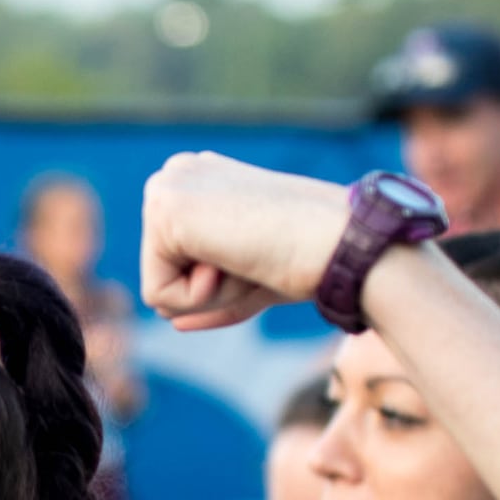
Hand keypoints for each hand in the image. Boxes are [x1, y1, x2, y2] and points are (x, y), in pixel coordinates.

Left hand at [138, 154, 352, 330]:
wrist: (341, 242)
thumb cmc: (307, 258)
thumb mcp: (251, 280)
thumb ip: (210, 295)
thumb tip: (173, 323)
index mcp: (198, 183)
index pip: (174, 265)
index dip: (220, 282)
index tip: (260, 252)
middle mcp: (176, 175)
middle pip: (161, 275)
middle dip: (210, 290)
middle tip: (257, 256)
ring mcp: (167, 186)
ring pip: (158, 289)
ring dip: (210, 295)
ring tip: (249, 255)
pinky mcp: (164, 208)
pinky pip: (159, 296)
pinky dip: (201, 298)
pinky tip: (237, 258)